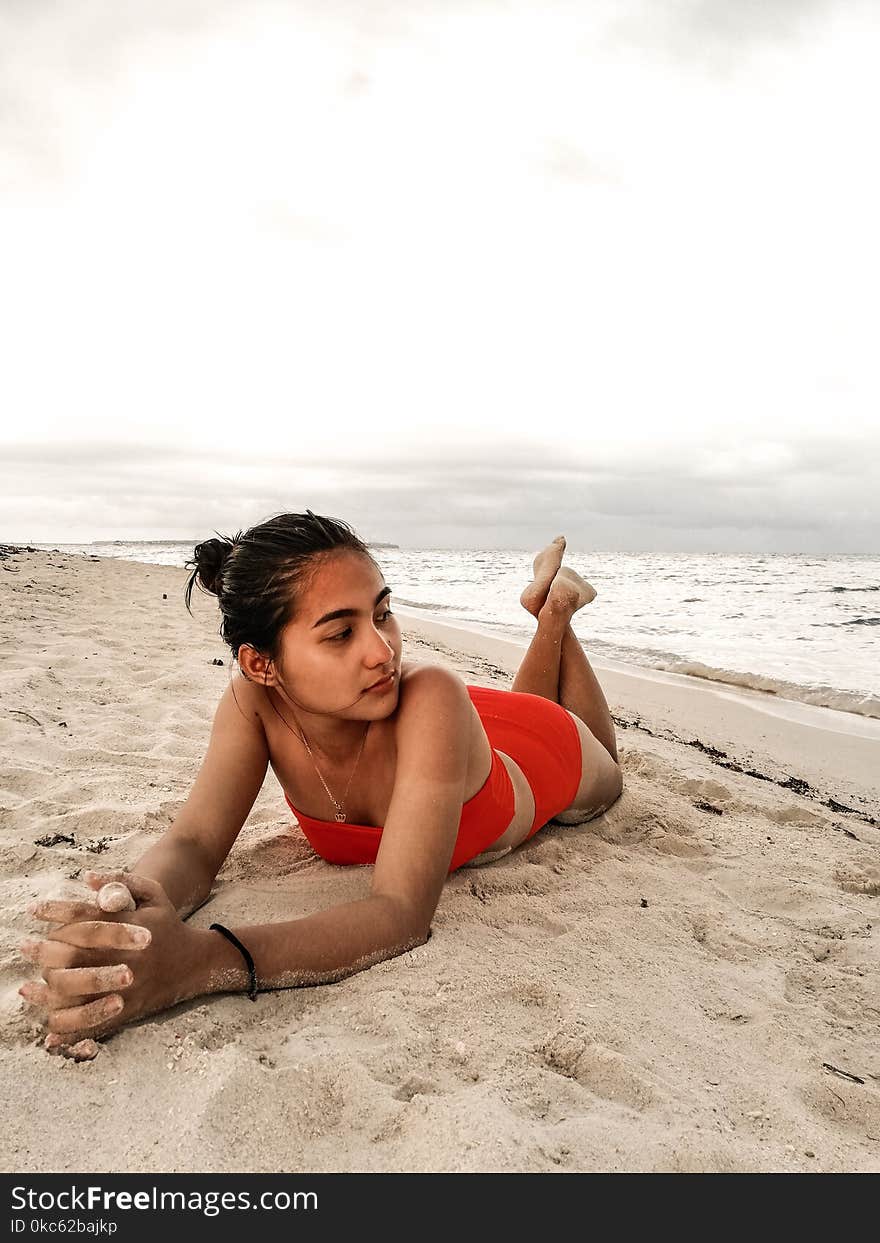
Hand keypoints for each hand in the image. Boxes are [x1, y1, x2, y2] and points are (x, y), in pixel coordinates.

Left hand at [19, 870, 203, 1050]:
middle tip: (25, 946)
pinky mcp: (127, 1011)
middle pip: (76, 958)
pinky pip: (92, 1024)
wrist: (194, 963)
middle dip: (45, 952)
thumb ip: (124, 882)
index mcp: (130, 928)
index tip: (34, 910)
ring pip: (79, 995)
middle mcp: (126, 958)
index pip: (86, 919)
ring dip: (48, 993)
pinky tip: (48, 1029)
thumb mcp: (154, 895)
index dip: (57, 912)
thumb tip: (88, 877)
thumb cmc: (167, 925)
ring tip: (27, 988)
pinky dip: (68, 1031)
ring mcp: (126, 988)